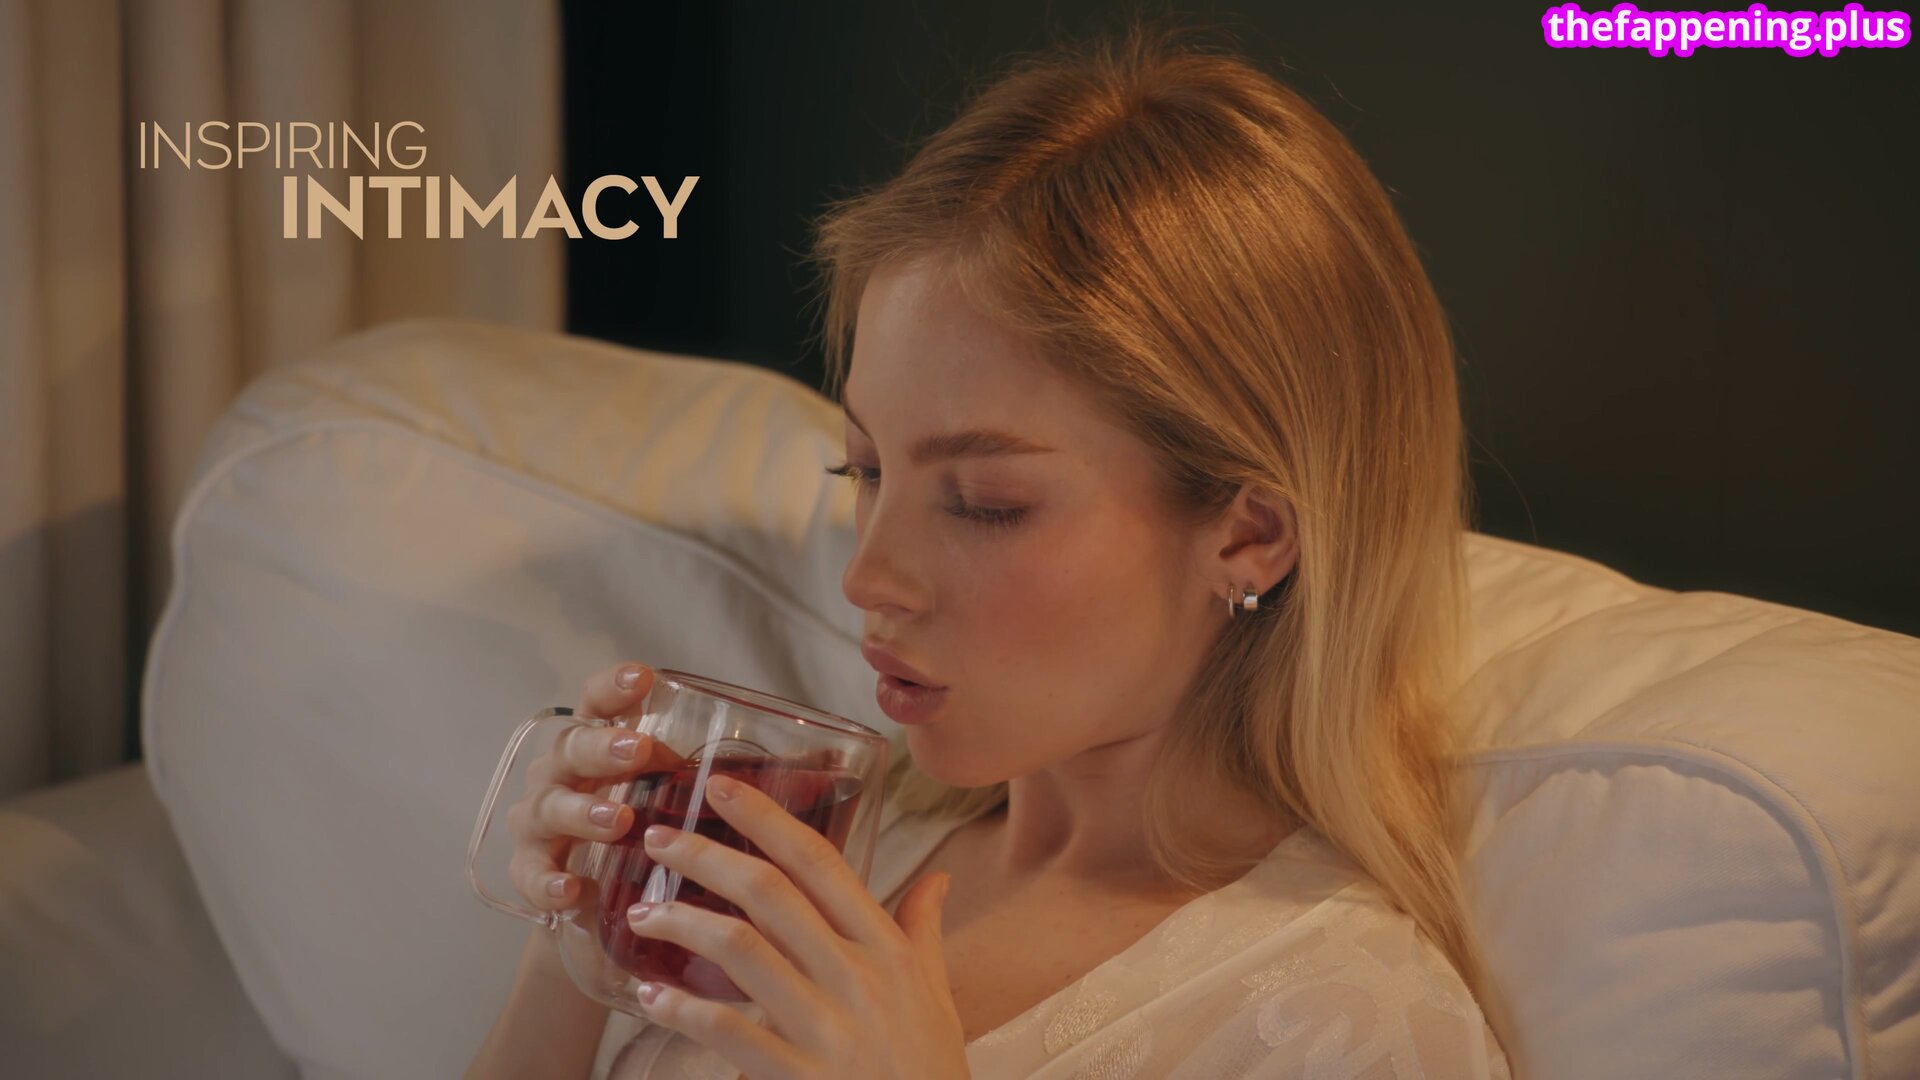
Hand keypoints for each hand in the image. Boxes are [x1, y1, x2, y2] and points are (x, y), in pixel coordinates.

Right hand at [503, 661, 680, 915]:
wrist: (595, 903)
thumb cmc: (634, 830)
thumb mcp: (664, 796)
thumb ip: (691, 775)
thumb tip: (765, 761)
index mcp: (592, 745)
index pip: (595, 704)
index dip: (613, 688)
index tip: (643, 678)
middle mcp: (558, 775)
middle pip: (570, 748)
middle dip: (601, 748)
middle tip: (636, 749)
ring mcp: (538, 823)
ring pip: (549, 807)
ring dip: (583, 812)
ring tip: (618, 820)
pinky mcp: (529, 873)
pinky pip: (532, 875)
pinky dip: (549, 882)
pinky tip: (572, 889)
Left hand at [624, 774, 968, 1079]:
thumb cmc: (928, 1068)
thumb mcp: (937, 993)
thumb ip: (924, 929)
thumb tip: (938, 876)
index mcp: (886, 948)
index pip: (821, 863)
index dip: (767, 819)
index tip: (722, 787)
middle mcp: (856, 975)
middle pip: (769, 892)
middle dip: (706, 856)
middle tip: (659, 839)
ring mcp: (825, 1026)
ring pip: (741, 949)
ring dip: (683, 924)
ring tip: (646, 915)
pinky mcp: (797, 1074)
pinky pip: (728, 1030)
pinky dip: (684, 1011)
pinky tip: (653, 998)